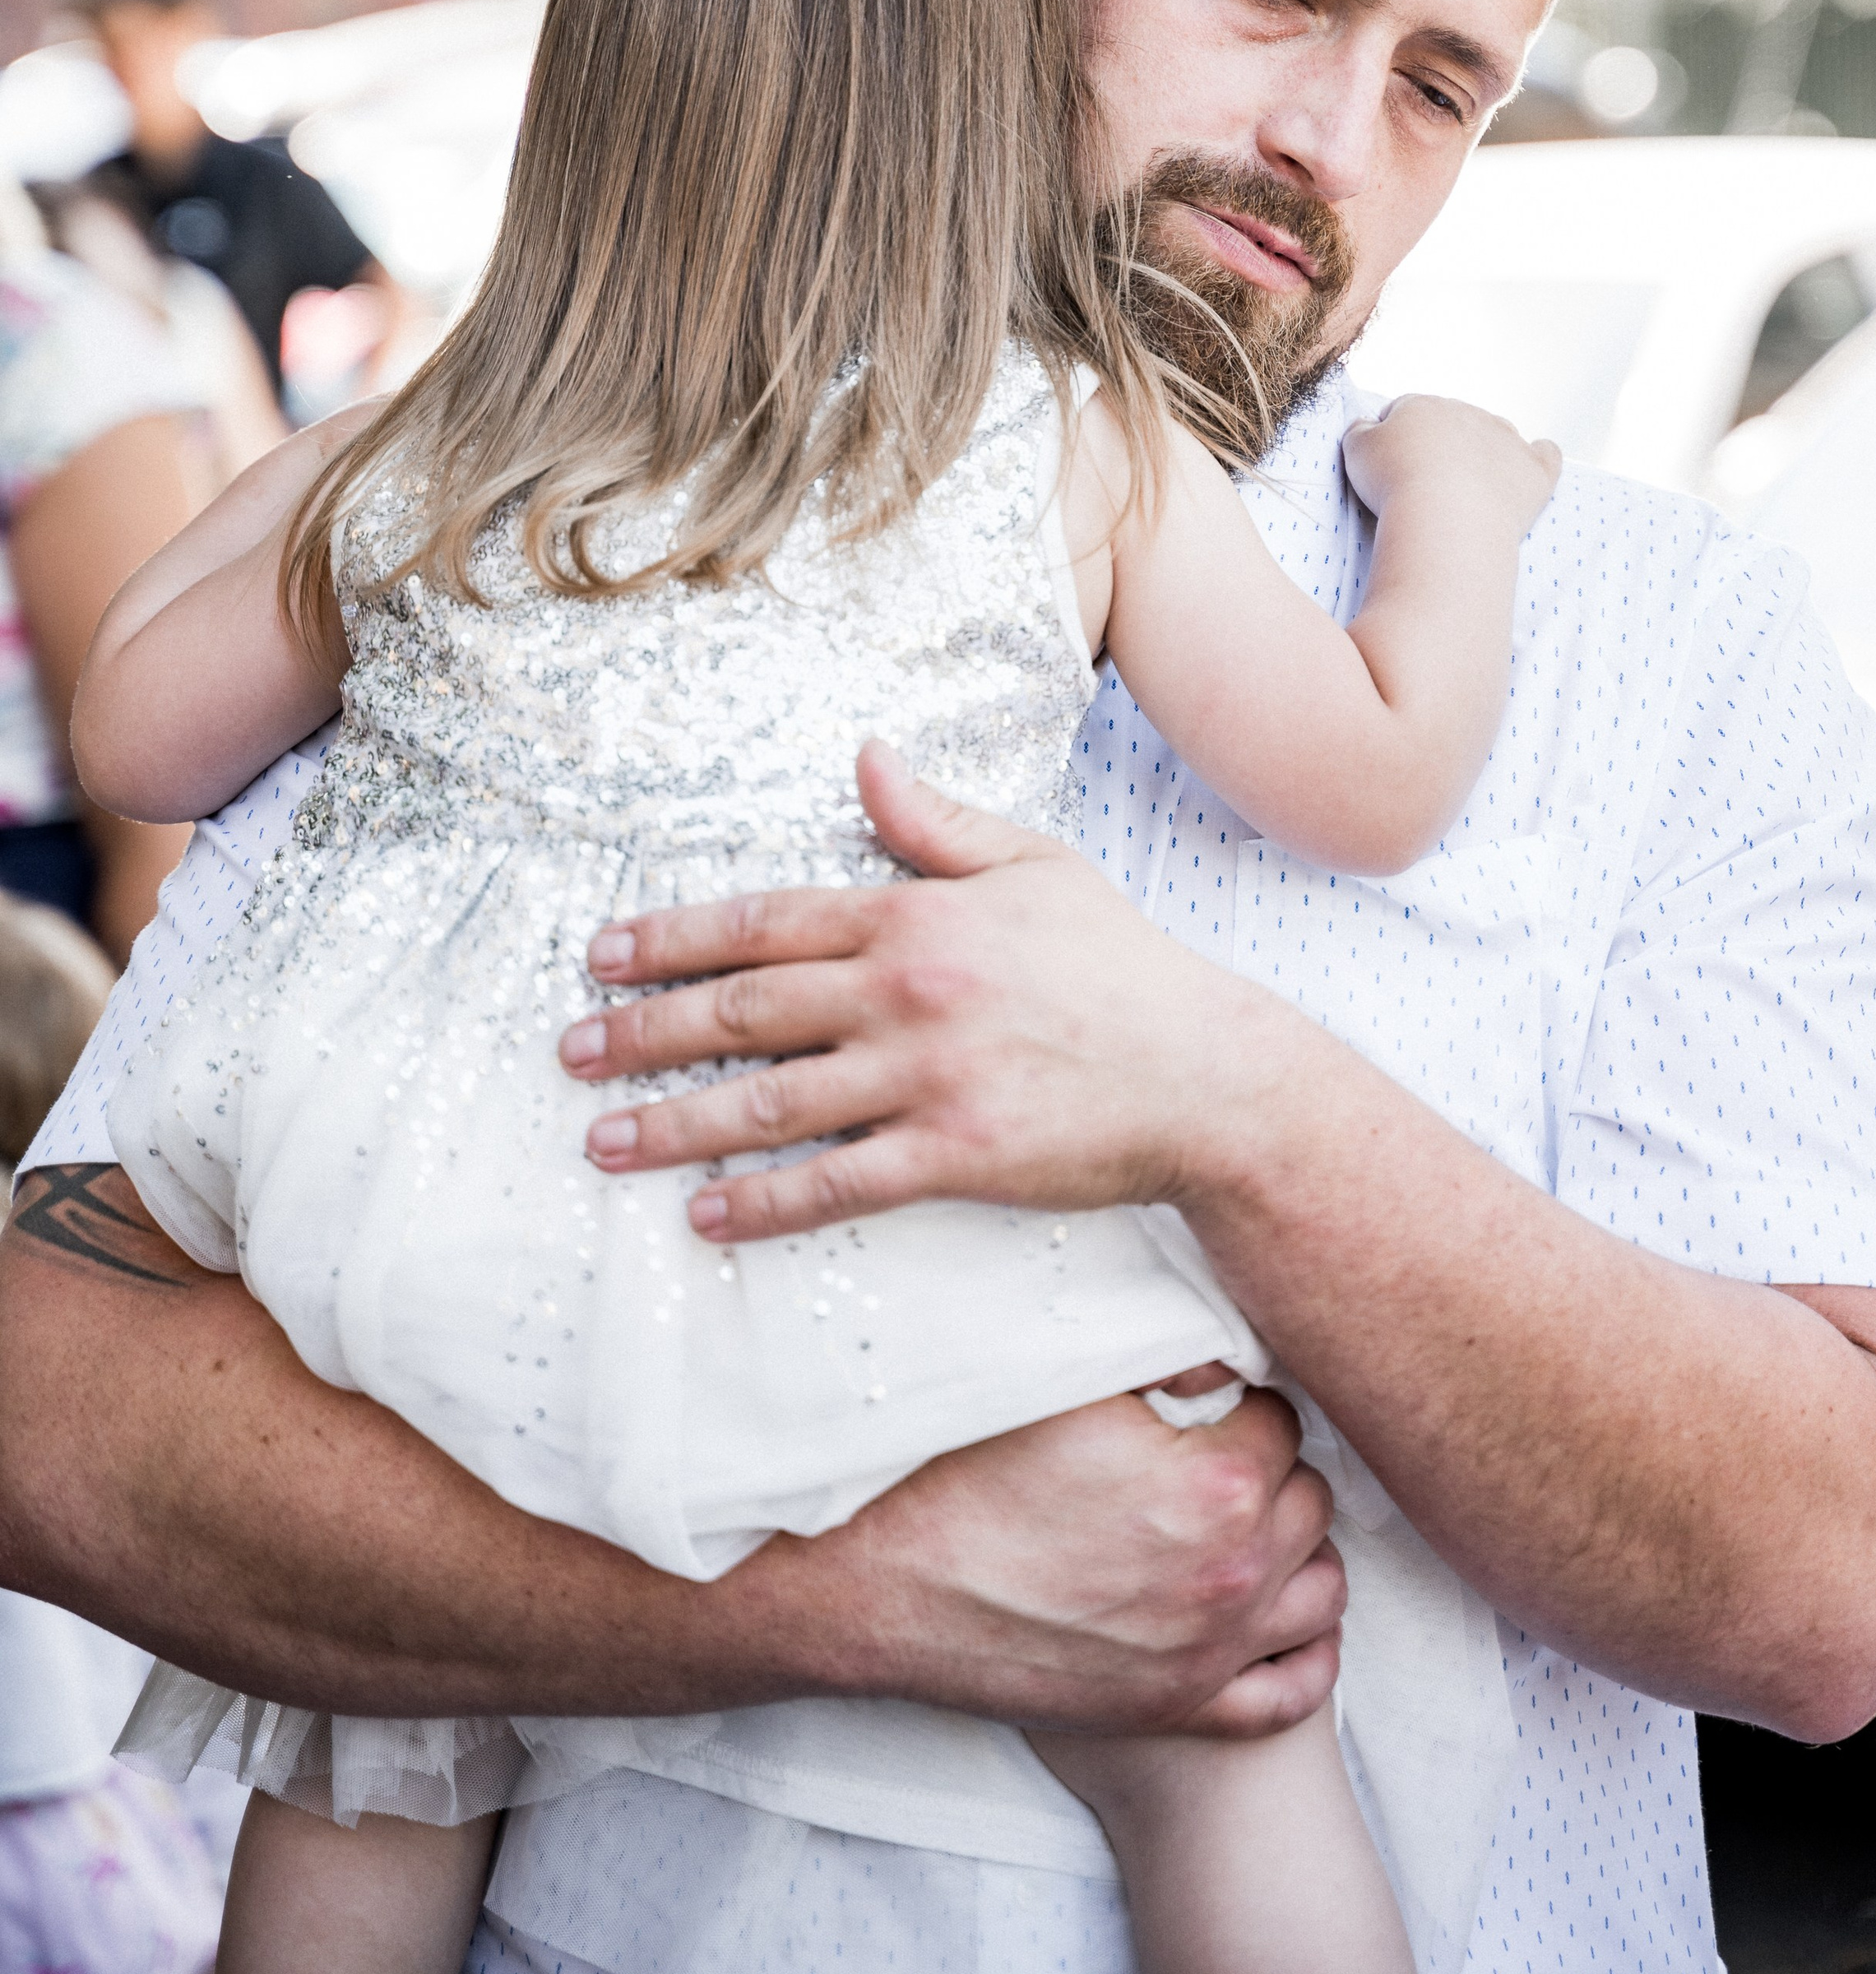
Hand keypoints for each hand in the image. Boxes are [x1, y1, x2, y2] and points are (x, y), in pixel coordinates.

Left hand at [559, 740, 1322, 1243]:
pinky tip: (707, 1216)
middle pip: (745, 1010)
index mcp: (917, 914)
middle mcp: (906, 991)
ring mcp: (927, 1077)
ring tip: (603, 1141)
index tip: (601, 954)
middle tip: (571, 1050)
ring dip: (674, 1124)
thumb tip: (865, 758)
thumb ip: (936, 821)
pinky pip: (836, 1183)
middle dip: (645, 1032)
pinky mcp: (954, 1156)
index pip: (766, 922)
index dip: (674, 939)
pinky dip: (763, 1202)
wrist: (1207, 1071)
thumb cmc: (1121, 965)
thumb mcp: (1035, 863)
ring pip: (770, 1102)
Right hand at [779, 1376, 1346, 1737]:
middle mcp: (1231, 1576)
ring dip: (1293, 1549)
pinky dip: (1301, 1650)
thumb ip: (1168, 1360)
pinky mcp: (1180, 1707)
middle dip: (1268, 1470)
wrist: (883, 1582)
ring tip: (1243, 1525)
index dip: (1239, 1402)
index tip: (1205, 1403)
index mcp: (1216, 1485)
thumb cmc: (966, 1472)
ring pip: (1322, 1588)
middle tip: (1213, 1455)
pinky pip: (1293, 1693)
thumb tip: (1230, 1357)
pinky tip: (1273, 1612)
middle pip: (1308, 1499)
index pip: (1281, 1418)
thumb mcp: (1067, 1379)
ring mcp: (1210, 1653)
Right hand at [1341, 392, 1558, 527]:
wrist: (1446, 515)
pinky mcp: (1534, 471)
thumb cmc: (1395, 482)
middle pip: (1453, 422)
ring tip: (1470, 484)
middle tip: (1425, 482)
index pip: (1406, 410)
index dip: (1394, 437)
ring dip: (1486, 450)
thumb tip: (1367, 425)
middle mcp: (1468, 413)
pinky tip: (1535, 462)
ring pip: (1498, 434)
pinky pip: (1545, 455)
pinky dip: (1540, 457)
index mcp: (1423, 405)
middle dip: (1441, 445)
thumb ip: (1360, 431)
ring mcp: (1506, 440)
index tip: (1389, 465)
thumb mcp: (1356, 451)